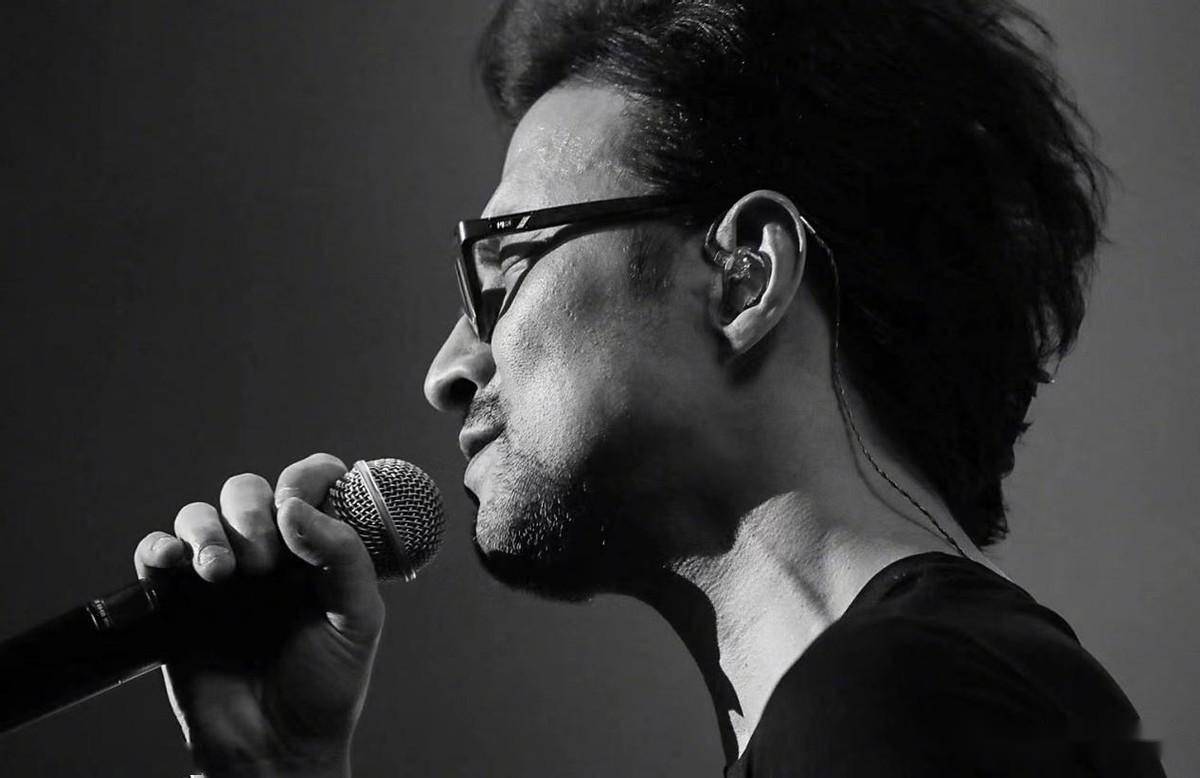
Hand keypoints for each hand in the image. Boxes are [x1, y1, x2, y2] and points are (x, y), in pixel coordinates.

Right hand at [133, 453, 384, 777]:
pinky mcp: (176, 602)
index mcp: (315, 550)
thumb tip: (294, 508)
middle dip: (252, 511)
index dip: (306, 476)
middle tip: (264, 560)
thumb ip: (343, 557)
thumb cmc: (326, 686)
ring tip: (224, 574)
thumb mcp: (358, 621)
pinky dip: (161, 547)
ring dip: (209, 531)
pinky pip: (155, 553)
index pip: (309, 484)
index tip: (299, 499)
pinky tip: (178, 566)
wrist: (276, 749)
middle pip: (247, 491)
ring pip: (199, 514)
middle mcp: (267, 554)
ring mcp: (218, 577)